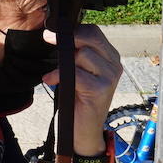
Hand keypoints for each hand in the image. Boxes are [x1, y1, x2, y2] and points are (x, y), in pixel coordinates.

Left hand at [41, 25, 123, 162]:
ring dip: (62, 63)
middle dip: (67, 38)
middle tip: (48, 39)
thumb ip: (75, 55)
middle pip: (90, 38)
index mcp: (110, 58)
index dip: (73, 30)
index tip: (53, 33)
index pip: (94, 32)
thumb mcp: (78, 73)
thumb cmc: (78, 101)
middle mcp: (114, 65)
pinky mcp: (100, 90)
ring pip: (82, 54)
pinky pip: (76, 73)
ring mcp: (109, 78)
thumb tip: (57, 35)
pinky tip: (51, 82)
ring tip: (54, 76)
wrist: (83, 133)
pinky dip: (59, 76)